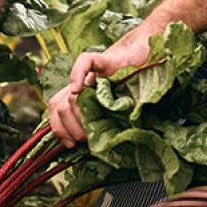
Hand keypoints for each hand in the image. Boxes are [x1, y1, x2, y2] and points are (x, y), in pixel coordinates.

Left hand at [47, 28, 153, 146]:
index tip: (70, 144)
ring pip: (68, 93)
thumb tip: (92, 149)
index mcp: (81, 96)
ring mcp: (92, 74)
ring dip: (75, 114)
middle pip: (59, 105)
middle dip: (69, 127)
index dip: (59, 129)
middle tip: (85, 138)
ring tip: (89, 124)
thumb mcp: (117, 112)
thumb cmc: (137, 87)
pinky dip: (77, 74)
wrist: (150, 57)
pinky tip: (78, 88)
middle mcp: (82, 85)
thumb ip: (103, 124)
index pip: (56, 110)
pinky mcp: (106, 60)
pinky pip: (84, 62)